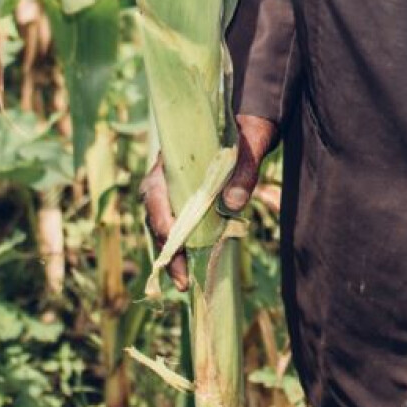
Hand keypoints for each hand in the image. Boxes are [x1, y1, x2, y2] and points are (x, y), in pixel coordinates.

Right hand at [142, 112, 277, 287]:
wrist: (252, 123)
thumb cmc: (248, 129)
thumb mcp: (252, 143)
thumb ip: (244, 170)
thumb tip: (233, 203)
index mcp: (174, 158)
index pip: (154, 191)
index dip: (161, 219)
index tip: (174, 241)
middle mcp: (168, 177)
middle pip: (156, 216)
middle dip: (166, 250)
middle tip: (181, 281)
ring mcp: (176, 191)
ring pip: (164, 226)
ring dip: (172, 254)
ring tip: (184, 282)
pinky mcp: (188, 202)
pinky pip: (179, 227)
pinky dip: (183, 247)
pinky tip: (191, 267)